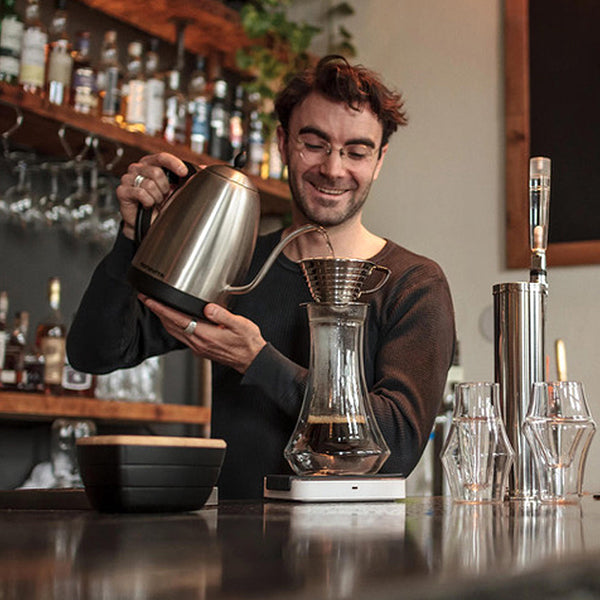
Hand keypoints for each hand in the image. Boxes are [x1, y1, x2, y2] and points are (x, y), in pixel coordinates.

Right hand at [116, 153, 188, 239]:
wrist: (149, 223)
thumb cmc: (161, 205)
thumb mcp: (178, 190)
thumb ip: (190, 177)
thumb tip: (205, 167)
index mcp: (151, 164)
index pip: (162, 157)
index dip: (174, 163)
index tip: (183, 173)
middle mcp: (138, 168)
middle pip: (156, 171)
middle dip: (164, 187)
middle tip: (163, 196)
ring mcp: (128, 178)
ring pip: (149, 183)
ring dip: (156, 196)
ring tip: (155, 201)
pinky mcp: (122, 191)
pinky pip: (140, 193)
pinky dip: (148, 201)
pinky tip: (147, 204)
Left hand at [139, 295, 266, 372]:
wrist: (252, 360)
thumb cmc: (248, 343)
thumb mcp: (240, 325)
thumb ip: (223, 315)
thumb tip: (208, 307)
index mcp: (206, 335)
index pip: (177, 319)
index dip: (161, 309)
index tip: (149, 300)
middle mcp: (198, 342)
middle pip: (170, 326)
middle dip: (157, 312)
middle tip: (146, 299)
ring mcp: (198, 347)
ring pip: (174, 331)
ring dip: (163, 319)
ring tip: (157, 307)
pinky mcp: (201, 348)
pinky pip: (181, 336)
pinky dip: (173, 325)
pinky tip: (174, 320)